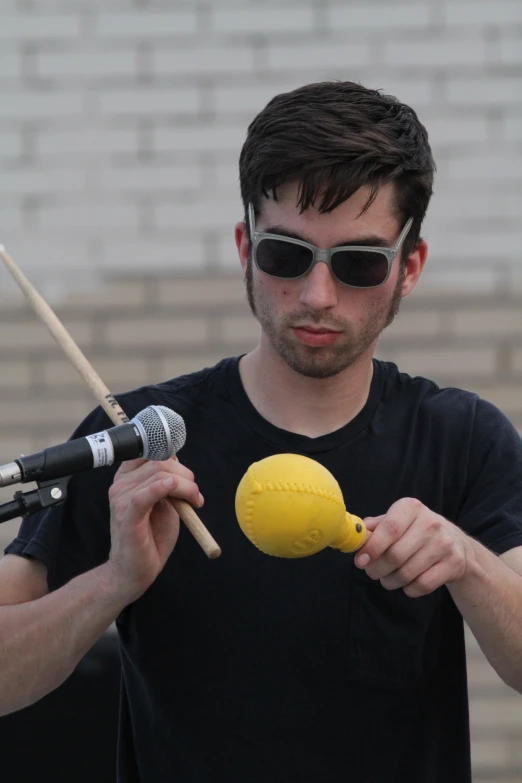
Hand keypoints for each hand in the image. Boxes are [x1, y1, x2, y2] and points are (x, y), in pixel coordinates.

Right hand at [105, 457, 203, 601]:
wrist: (134, 571)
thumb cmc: (151, 536)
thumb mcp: (164, 502)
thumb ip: (168, 480)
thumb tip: (176, 458)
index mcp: (127, 477)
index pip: (150, 450)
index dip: (172, 456)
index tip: (186, 474)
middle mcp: (120, 484)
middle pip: (159, 462)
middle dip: (186, 475)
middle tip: (195, 496)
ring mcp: (121, 499)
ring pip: (159, 475)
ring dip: (186, 486)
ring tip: (193, 503)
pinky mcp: (126, 516)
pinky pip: (144, 495)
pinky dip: (162, 488)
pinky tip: (173, 490)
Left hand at [354, 498, 469, 597]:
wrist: (456, 544)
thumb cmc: (415, 531)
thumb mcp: (397, 520)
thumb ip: (374, 527)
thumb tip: (356, 535)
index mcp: (411, 508)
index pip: (389, 529)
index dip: (372, 548)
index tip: (360, 561)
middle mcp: (430, 523)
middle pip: (395, 556)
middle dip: (377, 569)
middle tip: (372, 572)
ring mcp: (444, 544)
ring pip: (407, 574)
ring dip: (390, 581)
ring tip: (388, 578)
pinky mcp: (453, 564)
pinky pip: (423, 585)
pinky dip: (409, 589)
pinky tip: (407, 583)